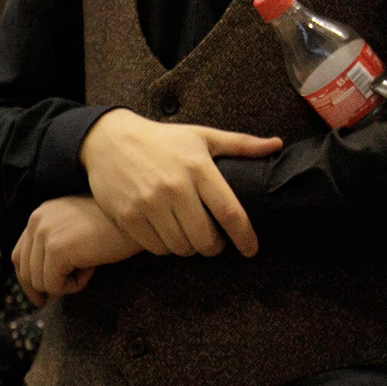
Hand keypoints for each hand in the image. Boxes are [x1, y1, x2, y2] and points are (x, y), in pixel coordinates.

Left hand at [13, 195, 140, 304]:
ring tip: (89, 269)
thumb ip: (56, 243)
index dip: (28, 280)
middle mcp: (37, 220)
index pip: (19, 255)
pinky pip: (55, 286)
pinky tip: (92, 270)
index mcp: (40, 214)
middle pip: (25, 271)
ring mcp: (45, 234)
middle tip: (70, 289)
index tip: (42, 297)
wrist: (140, 220)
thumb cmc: (116, 227)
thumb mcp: (78, 229)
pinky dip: (74, 286)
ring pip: (40, 282)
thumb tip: (40, 287)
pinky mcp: (57, 249)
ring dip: (65, 284)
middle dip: (45, 288)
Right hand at [79, 109, 280, 257]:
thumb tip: (276, 145)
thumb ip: (241, 145)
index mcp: (199, 168)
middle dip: (215, 247)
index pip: (230, 212)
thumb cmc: (164, 140)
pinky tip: (169, 234)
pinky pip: (157, 248)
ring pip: (181, 247)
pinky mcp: (128, 217)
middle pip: (206, 239)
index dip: (245, 237)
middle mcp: (175, 187)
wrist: (110, 140)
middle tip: (215, 242)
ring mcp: (149, 204)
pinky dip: (167, 248)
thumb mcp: (202, 136)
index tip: (252, 249)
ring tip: (191, 236)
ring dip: (190, 248)